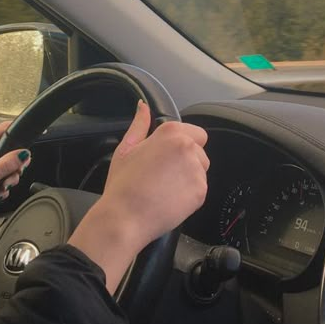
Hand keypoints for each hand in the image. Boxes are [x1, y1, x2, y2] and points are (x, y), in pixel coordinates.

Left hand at [0, 123, 30, 256]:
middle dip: (14, 165)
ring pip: (2, 166)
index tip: (32, 141)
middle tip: (13, 177)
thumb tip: (24, 153)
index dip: (19, 133)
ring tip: (2, 190)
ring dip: (7, 178)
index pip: (3, 129)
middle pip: (6, 151)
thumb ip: (5, 165)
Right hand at [69, 101, 208, 291]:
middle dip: (188, 161)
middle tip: (164, 175)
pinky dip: (190, 195)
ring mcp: (196, 169)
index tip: (167, 158)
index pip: (196, 133)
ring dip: (189, 178)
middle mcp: (187, 147)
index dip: (182, 145)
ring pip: (201, 170)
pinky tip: (170, 199)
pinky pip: (200, 189)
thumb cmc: (123, 184)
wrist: (125, 217)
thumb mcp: (126, 149)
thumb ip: (140, 125)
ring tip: (166, 188)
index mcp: (171, 133)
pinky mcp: (201, 190)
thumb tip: (143, 106)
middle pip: (200, 151)